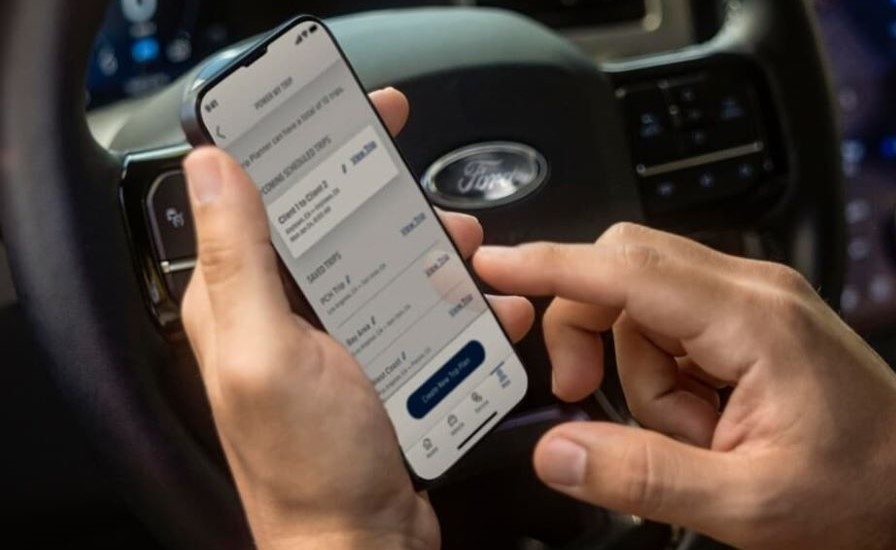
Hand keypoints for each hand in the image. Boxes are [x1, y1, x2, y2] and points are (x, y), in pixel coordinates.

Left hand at [180, 88, 533, 549]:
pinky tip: (489, 317)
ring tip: (475, 272)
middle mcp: (287, 317)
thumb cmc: (309, 472)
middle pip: (344, 227)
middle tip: (439, 218)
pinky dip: (463, 310)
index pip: (266, 196)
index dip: (312, 147)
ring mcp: (340, 344)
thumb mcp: (266, 356)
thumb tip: (211, 167)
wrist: (362, 548)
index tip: (362, 118)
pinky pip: (426, 317)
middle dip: (399, 211)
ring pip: (394, 268)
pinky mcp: (384, 370)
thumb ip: (240, 260)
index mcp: (242, 302)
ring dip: (441, 261)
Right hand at [473, 224, 895, 549]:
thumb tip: (560, 450)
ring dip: (645, 381)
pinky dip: (670, 383)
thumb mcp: (745, 504)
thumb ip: (640, 477)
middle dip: (594, 338)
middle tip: (590, 405)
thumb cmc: (866, 495)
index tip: (494, 268)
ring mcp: (760, 306)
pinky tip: (709, 431)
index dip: (550, 266)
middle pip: (627, 273)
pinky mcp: (759, 328)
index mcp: (754, 320)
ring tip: (698, 444)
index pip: (626, 270)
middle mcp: (756, 293)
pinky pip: (678, 333)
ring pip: (646, 311)